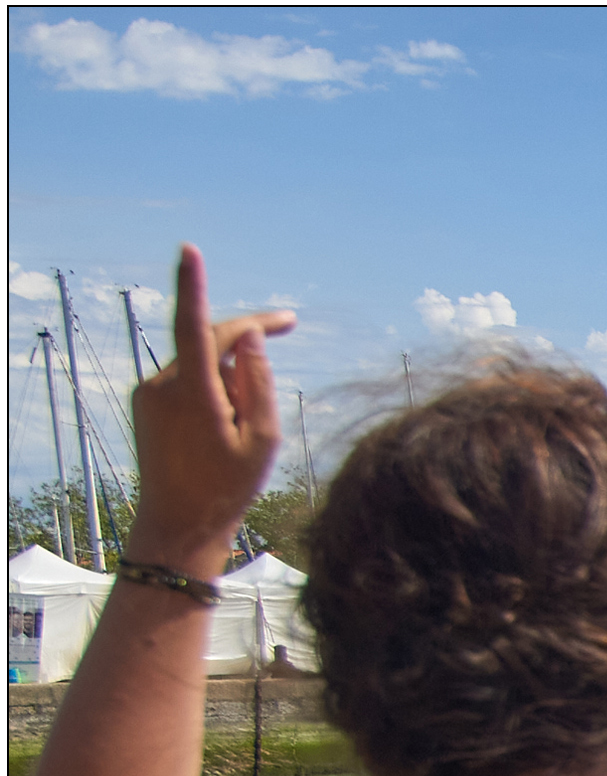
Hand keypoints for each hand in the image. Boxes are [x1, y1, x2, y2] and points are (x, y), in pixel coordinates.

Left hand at [123, 245, 293, 575]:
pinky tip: (225, 424)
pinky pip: (186, 376)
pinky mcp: (146, 402)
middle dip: (247, 333)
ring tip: (247, 423)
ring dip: (230, 372)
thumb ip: (260, 382)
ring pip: (199, 359)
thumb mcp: (262, 440)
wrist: (178, 524)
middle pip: (208, 338)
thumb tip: (253, 338)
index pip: (195, 326)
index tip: (189, 250)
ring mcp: (150, 393)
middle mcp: (165, 385)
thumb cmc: (227, 488)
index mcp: (195, 394)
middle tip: (290, 323)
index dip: (192, 284)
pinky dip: (212, 384)